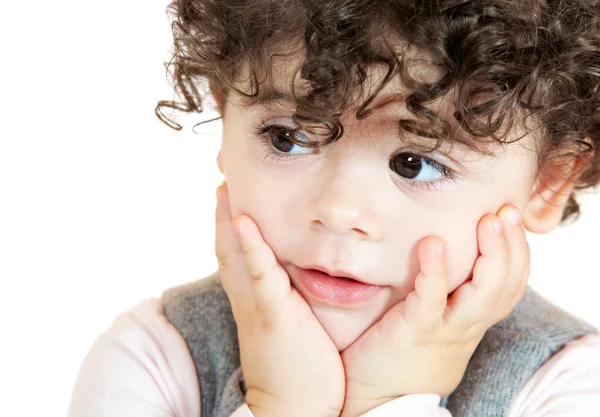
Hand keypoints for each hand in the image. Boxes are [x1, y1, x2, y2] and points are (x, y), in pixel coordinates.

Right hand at [215, 182, 344, 416]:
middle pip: (227, 247)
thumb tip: (298, 277)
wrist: (294, 407)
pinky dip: (251, 246)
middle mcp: (248, 297)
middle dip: (222, 213)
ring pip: (235, 255)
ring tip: (224, 188)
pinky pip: (259, 274)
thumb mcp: (289, 323)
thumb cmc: (298, 366)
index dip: (230, 224)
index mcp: (254, 298)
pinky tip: (243, 221)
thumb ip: (288, 299)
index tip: (230, 196)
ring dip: (227, 220)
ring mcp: (258, 303)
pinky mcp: (274, 313)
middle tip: (222, 179)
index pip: (237, 254)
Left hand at [339, 205, 529, 416]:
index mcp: (472, 319)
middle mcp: (467, 324)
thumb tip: (442, 248)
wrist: (377, 395)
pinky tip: (433, 243)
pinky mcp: (416, 329)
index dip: (518, 251)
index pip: (510, 284)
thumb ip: (446, 292)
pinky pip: (432, 298)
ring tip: (488, 221)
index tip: (511, 216)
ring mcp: (444, 328)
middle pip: (506, 285)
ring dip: (491, 254)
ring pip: (485, 293)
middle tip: (507, 211)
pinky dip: (436, 269)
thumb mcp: (435, 320)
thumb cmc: (402, 351)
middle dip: (512, 245)